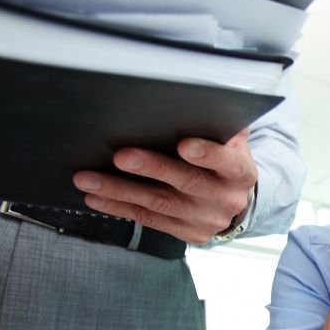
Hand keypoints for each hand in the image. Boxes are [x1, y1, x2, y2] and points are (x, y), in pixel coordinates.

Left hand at [72, 130, 257, 243]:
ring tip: (88, 179)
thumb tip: (194, 97)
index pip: (228, 162)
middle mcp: (226, 198)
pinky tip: (96, 197)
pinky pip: (149, 220)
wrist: (235, 200)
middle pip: (186, 182)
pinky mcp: (187, 232)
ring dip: (120, 191)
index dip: (208, 154)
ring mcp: (205, 219)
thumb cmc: (225, 161)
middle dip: (151, 168)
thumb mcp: (231, 141)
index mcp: (240, 172)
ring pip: (159, 204)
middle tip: (120, 157)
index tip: (184, 145)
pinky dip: (120, 208)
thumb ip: (218, 123)